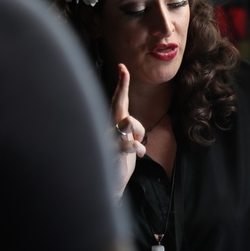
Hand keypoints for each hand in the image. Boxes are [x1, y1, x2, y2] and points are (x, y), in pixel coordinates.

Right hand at [110, 63, 145, 197]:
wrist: (111, 183)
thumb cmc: (119, 160)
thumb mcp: (126, 141)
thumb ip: (127, 129)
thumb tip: (129, 119)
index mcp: (115, 124)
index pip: (118, 101)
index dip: (121, 84)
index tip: (123, 67)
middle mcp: (110, 128)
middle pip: (117, 104)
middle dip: (122, 87)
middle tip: (124, 71)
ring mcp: (111, 139)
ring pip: (128, 121)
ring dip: (138, 129)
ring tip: (138, 142)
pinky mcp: (114, 153)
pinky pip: (130, 144)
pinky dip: (139, 148)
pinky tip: (139, 153)